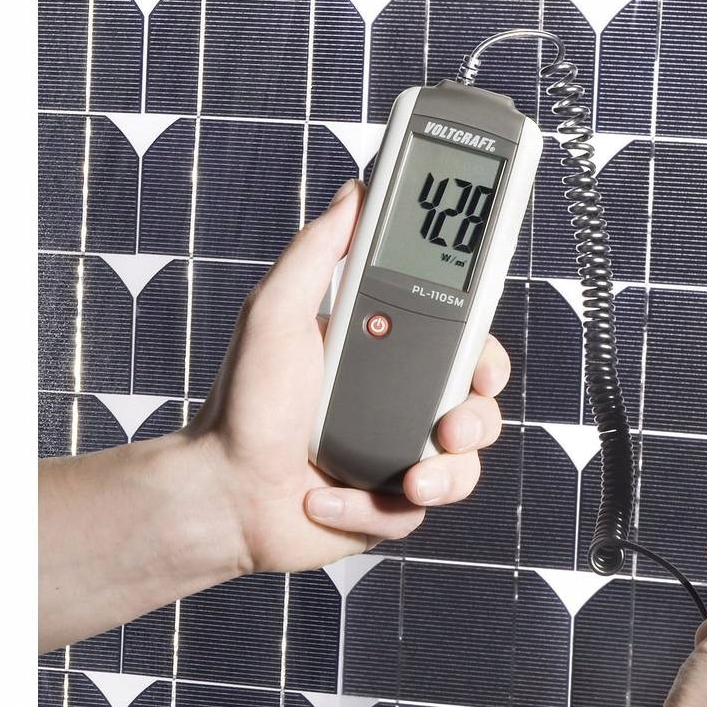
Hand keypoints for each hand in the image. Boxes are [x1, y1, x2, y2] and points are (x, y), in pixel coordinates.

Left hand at [184, 181, 510, 574]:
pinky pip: (416, 513)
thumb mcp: (275, 313)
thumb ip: (317, 252)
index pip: (457, 345)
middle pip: (476, 406)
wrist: (224, 494)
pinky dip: (374, 509)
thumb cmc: (243, 407)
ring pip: (463, 467)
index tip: (482, 363)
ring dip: (444, 475)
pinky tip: (327, 499)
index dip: (483, 353)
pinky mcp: (387, 510)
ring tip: (408, 480)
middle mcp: (396, 407)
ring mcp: (396, 460)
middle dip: (476, 418)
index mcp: (382, 357)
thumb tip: (353, 194)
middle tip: (450, 426)